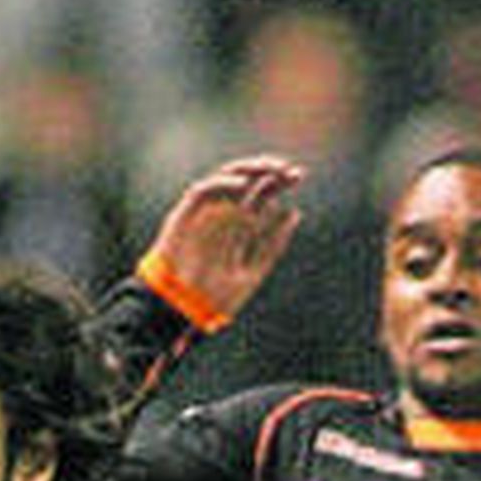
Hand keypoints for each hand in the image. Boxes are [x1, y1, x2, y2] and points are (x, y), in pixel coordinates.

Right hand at [145, 153, 304, 321]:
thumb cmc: (216, 296)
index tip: (298, 176)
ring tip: (270, 169)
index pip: (262, 193)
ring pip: (225, 178)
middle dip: (268, 170)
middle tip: (289, 169)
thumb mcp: (253, 272)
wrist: (183, 310)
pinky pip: (204, 190)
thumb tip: (294, 213)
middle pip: (247, 181)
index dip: (279, 182)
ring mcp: (204, 211)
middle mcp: (223, 213)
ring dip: (248, 169)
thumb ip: (272, 246)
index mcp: (240, 224)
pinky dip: (223, 184)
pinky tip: (244, 185)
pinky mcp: (185, 213)